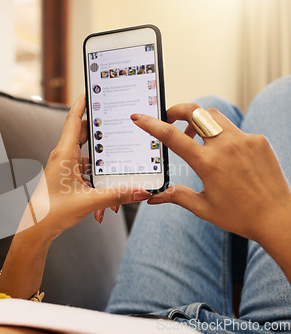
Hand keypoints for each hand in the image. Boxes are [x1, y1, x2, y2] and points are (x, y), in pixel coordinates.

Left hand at [28, 94, 150, 237]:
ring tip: (118, 164)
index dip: (82, 103)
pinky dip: (97, 177)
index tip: (91, 89)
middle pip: (83, 134)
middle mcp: (63, 156)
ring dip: (101, 163)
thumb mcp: (89, 202)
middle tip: (116, 120)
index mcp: (64, 154)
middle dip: (100, 130)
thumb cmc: (53, 212)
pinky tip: (107, 192)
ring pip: (87, 155)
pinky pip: (86, 170)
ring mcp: (65, 166)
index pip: (73, 120)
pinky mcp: (67, 176)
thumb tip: (141, 191)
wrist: (37, 227)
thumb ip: (116, 195)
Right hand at [130, 103, 290, 242]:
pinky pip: (233, 129)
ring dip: (198, 122)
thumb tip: (153, 197)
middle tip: (169, 118)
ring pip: (214, 116)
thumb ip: (176, 196)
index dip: (152, 125)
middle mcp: (226, 147)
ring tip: (194, 139)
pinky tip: (222, 154)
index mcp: (208, 164)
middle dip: (177, 110)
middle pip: (195, 112)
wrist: (279, 218)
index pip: (172, 137)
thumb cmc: (241, 216)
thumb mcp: (203, 208)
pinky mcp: (258, 140)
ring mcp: (244, 140)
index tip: (139, 117)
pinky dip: (221, 135)